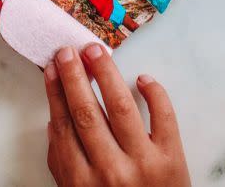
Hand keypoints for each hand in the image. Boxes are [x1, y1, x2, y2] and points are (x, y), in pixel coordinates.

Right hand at [45, 44, 189, 186]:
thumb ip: (63, 166)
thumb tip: (54, 122)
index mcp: (81, 183)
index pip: (64, 127)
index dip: (56, 93)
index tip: (51, 67)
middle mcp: (110, 171)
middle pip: (87, 112)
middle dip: (74, 77)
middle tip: (68, 50)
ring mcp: (142, 163)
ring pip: (120, 107)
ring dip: (106, 74)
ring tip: (95, 51)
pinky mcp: (172, 159)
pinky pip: (163, 117)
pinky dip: (154, 93)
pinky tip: (142, 78)